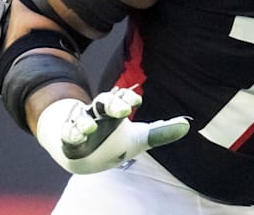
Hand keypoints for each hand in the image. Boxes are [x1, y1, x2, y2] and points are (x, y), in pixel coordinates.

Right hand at [36, 87, 189, 173]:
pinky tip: (77, 138)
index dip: (128, 97)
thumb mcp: (139, 138)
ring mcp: (81, 125)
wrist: (84, 155)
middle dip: (113, 103)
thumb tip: (186, 125)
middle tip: (124, 110)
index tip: (137, 101)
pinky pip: (67, 134)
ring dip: (86, 122)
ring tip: (91, 127)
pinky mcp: (68, 138)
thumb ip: (160, 132)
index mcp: (115, 111)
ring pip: (82, 117)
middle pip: (104, 102)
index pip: (121, 97)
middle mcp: (98, 115)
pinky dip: (71, 134)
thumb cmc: (115, 141)